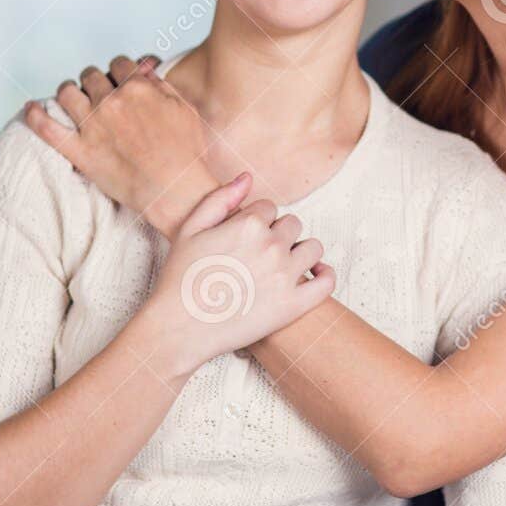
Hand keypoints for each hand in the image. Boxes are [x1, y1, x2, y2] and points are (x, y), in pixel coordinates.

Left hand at [23, 54, 218, 235]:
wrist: (176, 190)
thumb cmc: (186, 152)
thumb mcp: (182, 109)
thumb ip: (159, 84)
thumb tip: (142, 68)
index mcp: (137, 88)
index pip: (119, 64)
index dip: (119, 71)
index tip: (120, 80)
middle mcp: (111, 102)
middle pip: (91, 76)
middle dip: (94, 81)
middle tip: (98, 92)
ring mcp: (92, 126)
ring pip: (67, 93)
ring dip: (69, 92)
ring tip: (72, 99)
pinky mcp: (80, 152)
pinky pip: (47, 128)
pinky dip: (35, 115)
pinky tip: (30, 108)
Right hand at [139, 174, 336, 373]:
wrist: (179, 328)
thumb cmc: (180, 279)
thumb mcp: (190, 229)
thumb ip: (220, 199)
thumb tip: (247, 177)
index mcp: (249, 224)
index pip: (269, 208)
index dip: (256, 220)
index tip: (244, 237)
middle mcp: (272, 246)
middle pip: (292, 225)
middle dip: (277, 234)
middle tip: (258, 255)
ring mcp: (286, 276)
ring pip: (313, 247)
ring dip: (300, 252)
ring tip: (282, 265)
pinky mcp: (294, 305)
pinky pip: (327, 281)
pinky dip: (325, 275)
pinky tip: (313, 275)